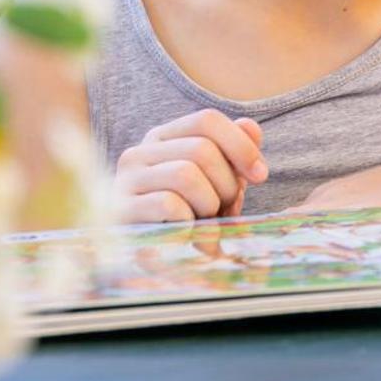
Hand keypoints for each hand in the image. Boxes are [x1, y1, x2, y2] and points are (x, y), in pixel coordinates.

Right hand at [113, 110, 266, 221]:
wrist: (151, 260)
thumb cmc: (189, 218)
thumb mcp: (218, 183)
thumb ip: (235, 154)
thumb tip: (251, 127)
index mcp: (162, 139)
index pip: (207, 120)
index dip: (241, 146)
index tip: (260, 176)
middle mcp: (138, 153)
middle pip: (201, 149)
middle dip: (226, 184)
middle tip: (224, 210)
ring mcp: (125, 181)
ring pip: (185, 174)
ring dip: (209, 205)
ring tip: (204, 223)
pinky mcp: (120, 211)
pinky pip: (168, 205)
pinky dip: (190, 223)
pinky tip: (186, 235)